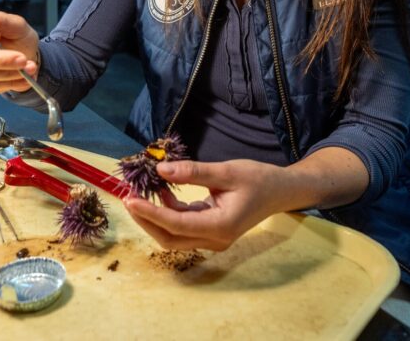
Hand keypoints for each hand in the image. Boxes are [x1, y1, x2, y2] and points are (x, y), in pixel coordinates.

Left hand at [124, 159, 286, 251]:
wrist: (281, 192)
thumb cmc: (259, 179)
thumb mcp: (227, 171)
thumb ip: (193, 172)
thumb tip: (161, 169)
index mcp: (220, 226)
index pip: (176, 224)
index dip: (150, 213)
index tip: (130, 200)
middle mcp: (214, 239)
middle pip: (170, 238)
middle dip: (146, 219)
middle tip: (128, 197)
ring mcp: (213, 239)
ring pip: (174, 236)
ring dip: (154, 217)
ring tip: (139, 194)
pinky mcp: (211, 233)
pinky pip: (183, 228)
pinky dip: (169, 213)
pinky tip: (163, 193)